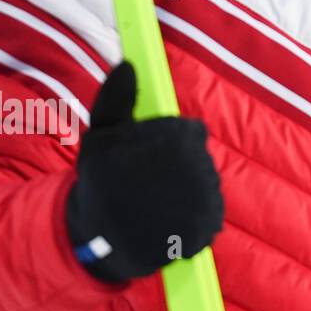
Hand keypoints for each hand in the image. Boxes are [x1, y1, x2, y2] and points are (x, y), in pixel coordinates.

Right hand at [66, 62, 223, 283]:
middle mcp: (199, 168)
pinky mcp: (210, 226)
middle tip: (144, 185)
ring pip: (206, 183)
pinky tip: (166, 221)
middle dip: (176, 167)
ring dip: (184, 191)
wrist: (98, 244)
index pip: (191, 132)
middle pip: (200, 158)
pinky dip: (192, 215)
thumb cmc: (100, 183)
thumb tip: (129, 65)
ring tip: (153, 205)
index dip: (167, 143)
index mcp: (177, 140)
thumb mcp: (100, 136)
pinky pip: (211, 210)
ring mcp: (207, 199)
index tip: (144, 158)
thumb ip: (116, 98)